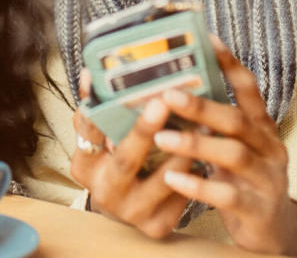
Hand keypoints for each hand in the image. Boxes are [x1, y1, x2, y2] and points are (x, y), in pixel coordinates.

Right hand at [69, 70, 190, 238]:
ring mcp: (132, 212)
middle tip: (162, 102)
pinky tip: (211, 150)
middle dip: (144, 131)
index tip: (103, 82)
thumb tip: (92, 72)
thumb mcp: (100, 142)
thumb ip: (97, 111)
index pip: (88, 135)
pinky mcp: (158, 225)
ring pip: (164, 177)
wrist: (127, 209)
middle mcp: (105, 192)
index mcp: (85, 167)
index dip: (96, 111)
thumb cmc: (116, 163)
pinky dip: (197, 170)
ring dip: (186, 148)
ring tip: (204, 121)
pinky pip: (182, 193)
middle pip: (125, 159)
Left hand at [153, 35, 296, 256]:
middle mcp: (270, 149)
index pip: (249, 90)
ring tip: (161, 136)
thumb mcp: (235, 149)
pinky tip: (172, 178)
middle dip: (202, 106)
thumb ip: (214, 126)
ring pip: (233, 155)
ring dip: (195, 144)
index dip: (230, 64)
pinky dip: (198, 185)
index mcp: (262, 129)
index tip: (207, 39)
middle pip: (238, 121)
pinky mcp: (258, 210)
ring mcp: (267, 180)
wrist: (277, 233)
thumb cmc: (244, 182)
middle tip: (167, 95)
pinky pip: (228, 195)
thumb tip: (171, 92)